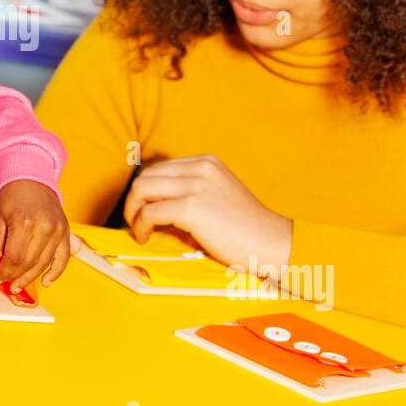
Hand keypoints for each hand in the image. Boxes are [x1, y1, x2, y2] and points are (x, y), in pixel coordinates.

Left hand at [0, 178, 80, 288]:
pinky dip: (56, 272)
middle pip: (30, 263)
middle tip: (8, 285)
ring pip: (44, 263)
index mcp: (23, 223)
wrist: (31, 178)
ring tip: (20, 285)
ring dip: (32, 278)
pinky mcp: (65, 231)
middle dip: (16, 277)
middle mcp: (43, 227)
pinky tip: (45, 282)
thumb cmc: (11, 196)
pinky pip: (63, 257)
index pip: (14, 258)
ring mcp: (57, 230)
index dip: (5, 272)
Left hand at [122, 155, 291, 271]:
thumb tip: (151, 204)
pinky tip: (146, 236)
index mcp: (206, 162)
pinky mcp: (192, 207)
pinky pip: (150, 212)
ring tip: (140, 229)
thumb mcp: (217, 195)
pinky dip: (141, 225)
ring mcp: (197, 185)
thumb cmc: (245, 228)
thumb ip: (188, 192)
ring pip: (142, 188)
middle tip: (136, 221)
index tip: (143, 208)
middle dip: (134, 199)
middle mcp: (201, 168)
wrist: (271, 243)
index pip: (159, 167)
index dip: (145, 189)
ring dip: (133, 211)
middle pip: (147, 175)